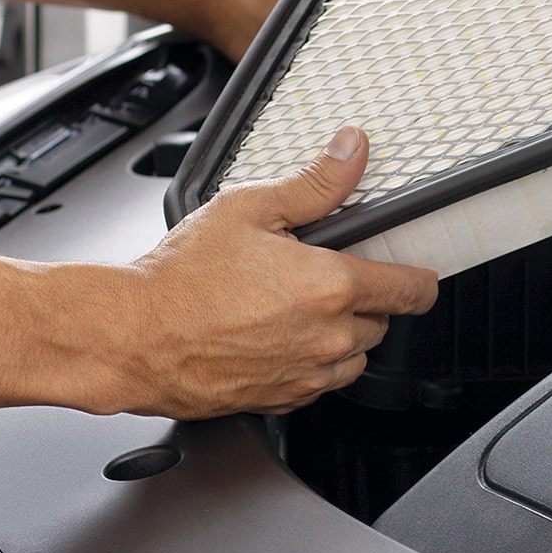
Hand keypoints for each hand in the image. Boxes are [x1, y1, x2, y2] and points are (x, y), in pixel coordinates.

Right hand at [99, 126, 435, 417]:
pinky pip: (320, 382)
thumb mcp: (250, 208)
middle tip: (322, 276)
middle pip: (382, 322)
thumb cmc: (181, 278)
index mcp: (332, 287)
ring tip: (297, 308)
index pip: (413, 291)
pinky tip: (276, 337)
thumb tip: (352, 152)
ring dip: (341, 335)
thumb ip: (314, 183)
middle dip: (364, 299)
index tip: (417, 274)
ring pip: (354, 357)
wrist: (132, 335)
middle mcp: (329, 337)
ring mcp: (306, 374)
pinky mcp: (281, 400)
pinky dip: (311, 363)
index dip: (420, 278)